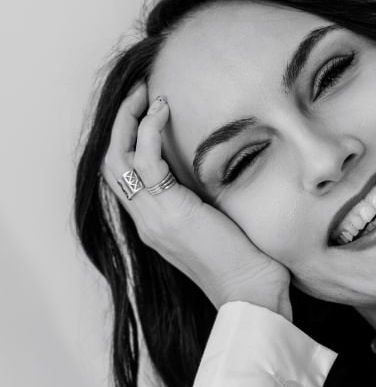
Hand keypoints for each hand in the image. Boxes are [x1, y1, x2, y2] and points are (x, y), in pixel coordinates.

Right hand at [101, 82, 292, 317]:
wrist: (251, 293)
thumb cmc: (249, 265)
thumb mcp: (221, 225)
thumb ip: (208, 202)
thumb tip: (222, 173)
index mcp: (156, 225)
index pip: (125, 178)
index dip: (129, 142)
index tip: (146, 112)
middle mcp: (146, 221)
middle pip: (112, 164)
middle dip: (121, 124)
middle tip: (140, 93)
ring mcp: (153, 218)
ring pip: (119, 159)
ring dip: (129, 120)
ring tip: (147, 93)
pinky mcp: (169, 212)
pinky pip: (145, 160)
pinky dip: (149, 130)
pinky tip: (163, 109)